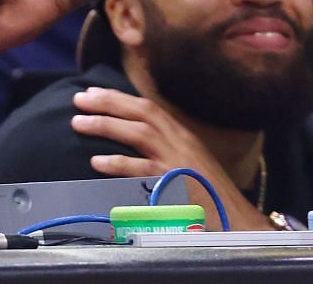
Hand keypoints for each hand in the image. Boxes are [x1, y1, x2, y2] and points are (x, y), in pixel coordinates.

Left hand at [69, 87, 266, 229]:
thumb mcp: (187, 161)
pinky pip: (142, 172)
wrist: (235, 219)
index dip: (119, 97)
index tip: (93, 93)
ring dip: (106, 126)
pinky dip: (118, 165)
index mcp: (182, 135)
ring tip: (78, 123)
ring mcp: (177, 162)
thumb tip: (132, 138)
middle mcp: (180, 143)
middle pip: (142, 113)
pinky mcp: (173, 185)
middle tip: (78, 100)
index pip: (148, 107)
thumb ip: (164, 148)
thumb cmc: (207, 194)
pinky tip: (96, 162)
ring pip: (139, 134)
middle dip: (108, 103)